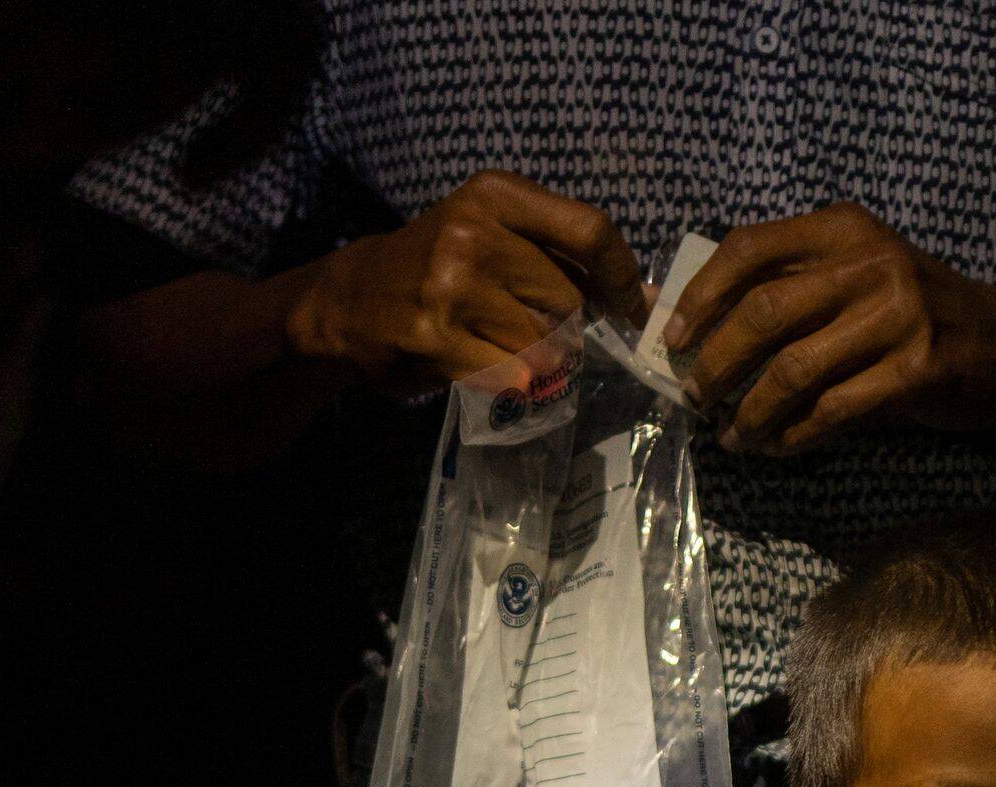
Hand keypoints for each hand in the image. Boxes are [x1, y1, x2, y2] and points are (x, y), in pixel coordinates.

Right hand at [283, 172, 645, 391]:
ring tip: (495, 341)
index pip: (589, 231)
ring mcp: (452, 288)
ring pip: (544, 345)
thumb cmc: (439, 263)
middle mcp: (472, 233)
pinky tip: (474, 360)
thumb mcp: (493, 230)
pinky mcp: (437, 340)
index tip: (631, 307)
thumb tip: (643, 298)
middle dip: (562, 324)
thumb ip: (564, 254)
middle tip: (527, 323)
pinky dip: (507, 382)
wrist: (352, 299)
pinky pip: (511, 377)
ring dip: (535, 358)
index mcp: (493, 194)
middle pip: (569, 299)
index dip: (622, 276)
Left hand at [664, 203, 995, 454]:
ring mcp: (898, 315)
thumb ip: (783, 284)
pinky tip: (775, 446)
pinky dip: (793, 435)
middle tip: (696, 395)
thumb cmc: (905, 312)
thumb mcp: (851, 274)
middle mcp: (871, 262)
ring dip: (750, 411)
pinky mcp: (916, 370)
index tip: (674, 337)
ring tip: (731, 434)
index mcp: (844, 228)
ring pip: (794, 370)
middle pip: (765, 313)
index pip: (751, 247)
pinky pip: (832, 410)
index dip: (702, 294)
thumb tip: (679, 319)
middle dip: (717, 362)